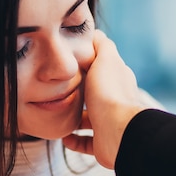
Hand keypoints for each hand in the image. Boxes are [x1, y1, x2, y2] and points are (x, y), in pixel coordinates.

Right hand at [63, 30, 145, 168]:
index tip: (69, 63)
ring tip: (57, 112)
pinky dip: (74, 139)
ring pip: (90, 119)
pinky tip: (63, 135)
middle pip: (96, 93)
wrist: (118, 131)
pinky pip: (86, 141)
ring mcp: (110, 122)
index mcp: (118, 79)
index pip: (103, 68)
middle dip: (80, 92)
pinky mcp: (103, 142)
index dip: (89, 64)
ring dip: (74, 117)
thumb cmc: (109, 93)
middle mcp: (115, 100)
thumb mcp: (105, 58)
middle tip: (59, 89)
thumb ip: (101, 44)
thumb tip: (95, 33)